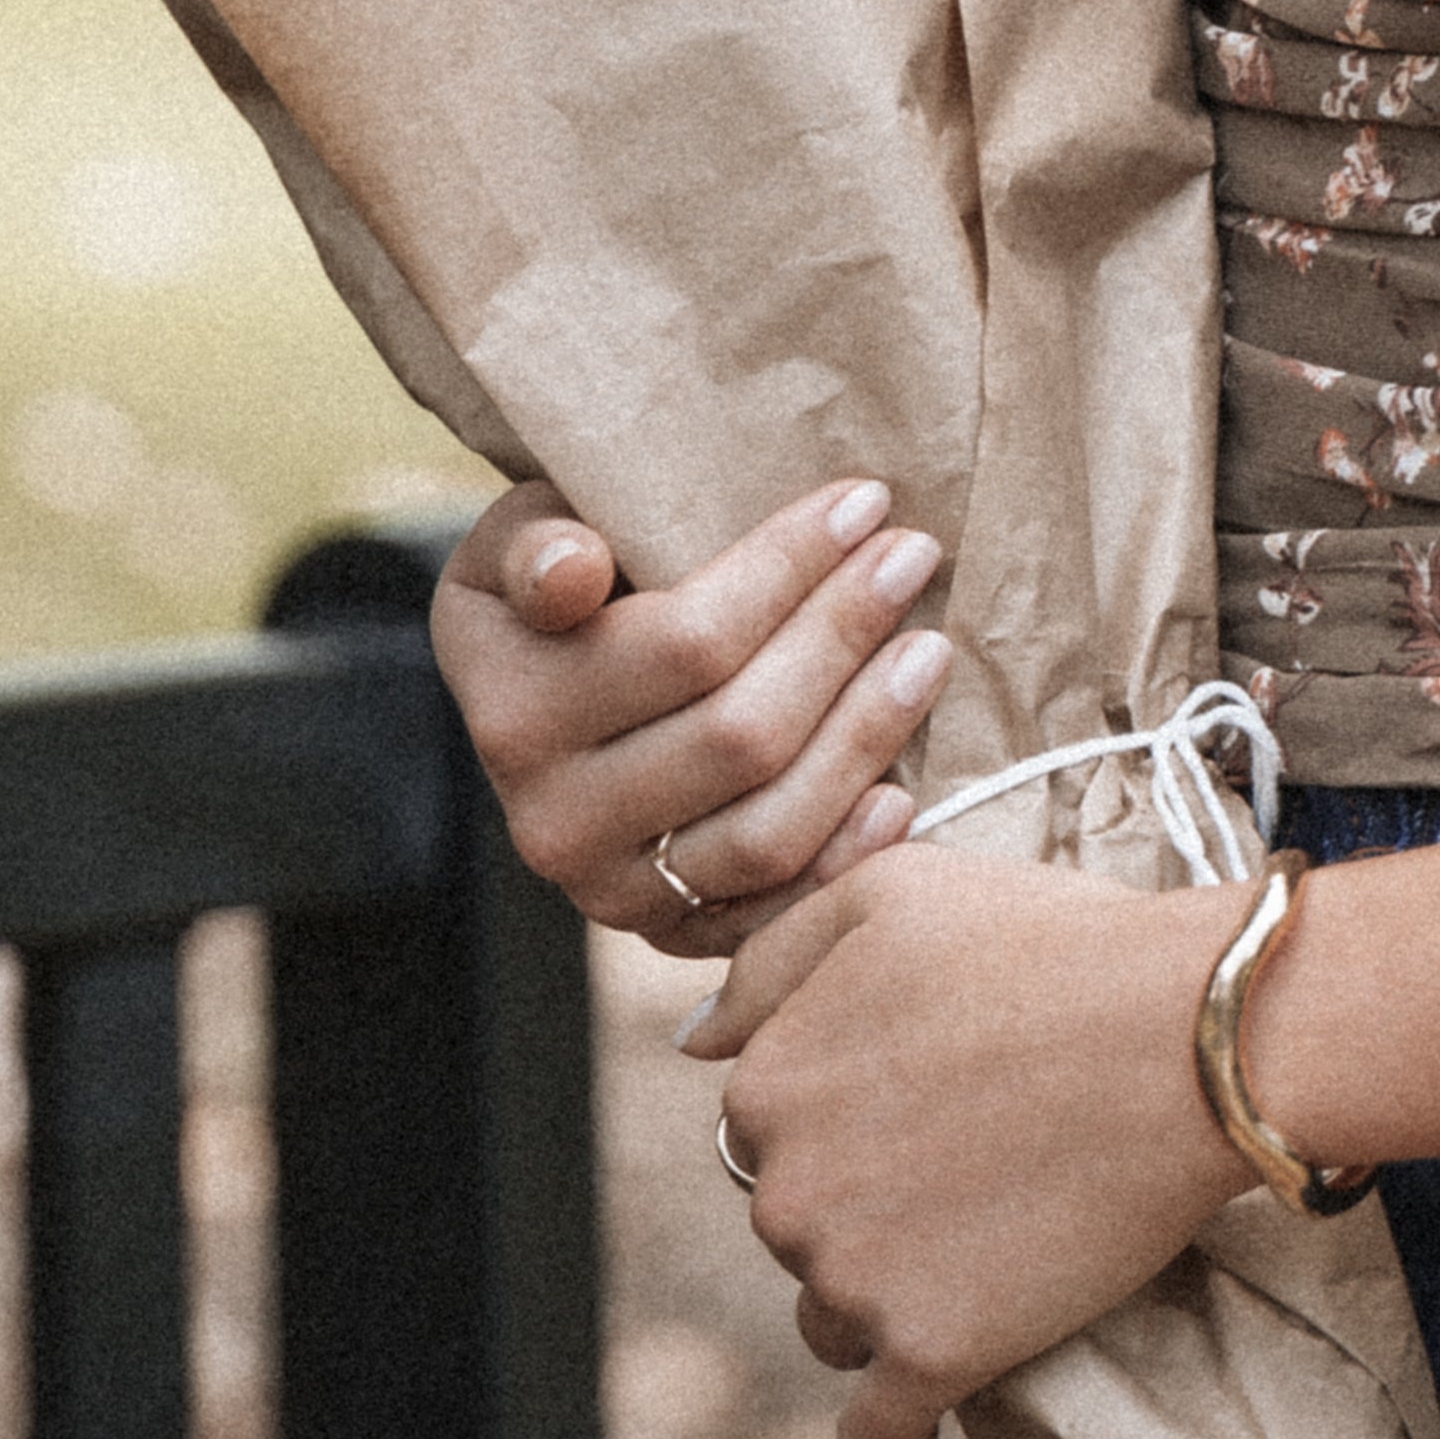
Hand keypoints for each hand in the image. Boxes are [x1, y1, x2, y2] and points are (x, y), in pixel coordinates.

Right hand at [430, 474, 956, 954]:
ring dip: (867, 735)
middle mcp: (552, 818)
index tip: (864, 502)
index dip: (786, 568)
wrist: (546, 714)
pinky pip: (780, 915)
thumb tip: (575, 571)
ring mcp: (614, 892)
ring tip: (928, 652)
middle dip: (844, 636)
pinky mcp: (674, 936)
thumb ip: (538, 545)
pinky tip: (904, 791)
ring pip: (770, 829)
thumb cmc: (562, 597)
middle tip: (913, 558)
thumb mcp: (518, 545)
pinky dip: (849, 858)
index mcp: (511, 709)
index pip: (684, 642)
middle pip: (742, 735)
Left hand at [682, 845, 1251, 1438]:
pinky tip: (926, 1410)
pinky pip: (878, 1428)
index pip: (770, 1134)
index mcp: (765, 1085)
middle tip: (972, 1177)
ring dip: (886, 1305)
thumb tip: (694, 1040)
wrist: (1192, 1041)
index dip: (848, 1123)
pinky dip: (895, 1427)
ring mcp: (854, 1279)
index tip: (922, 1115)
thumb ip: (774, 960)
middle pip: (799, 1230)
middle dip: (865, 1212)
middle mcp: (784, 1191)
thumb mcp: (893, 893)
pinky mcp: (932, 1353)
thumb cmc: (1059, 947)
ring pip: (835, 1322)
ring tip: (981, 1264)